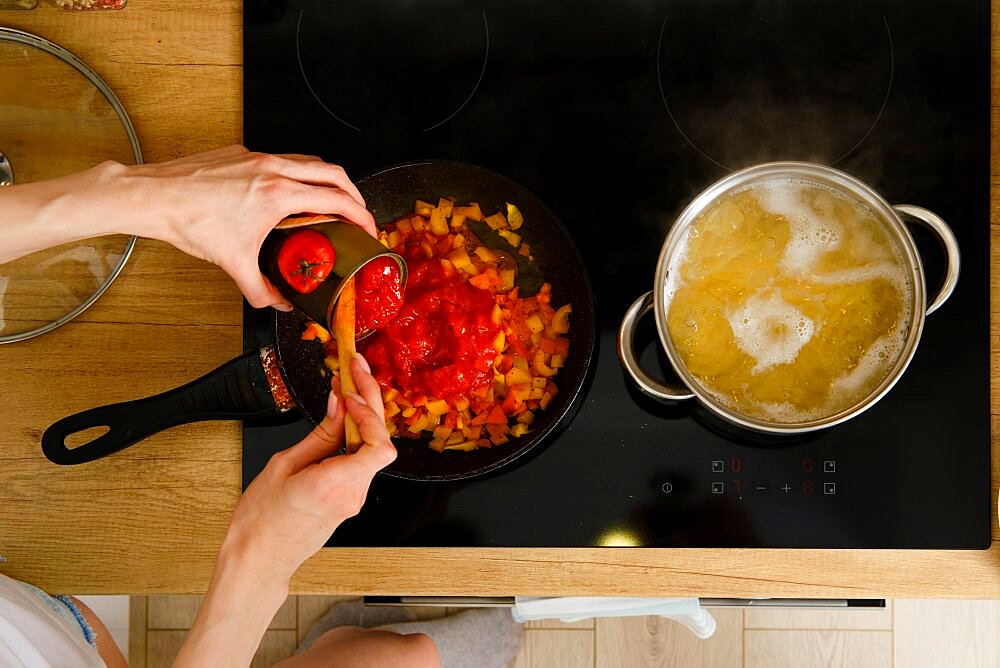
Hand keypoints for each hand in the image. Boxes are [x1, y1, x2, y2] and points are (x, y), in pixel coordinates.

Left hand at [0, 145, 375, 308]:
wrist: (154, 195)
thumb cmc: (190, 222)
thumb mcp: (233, 263)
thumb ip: (261, 289)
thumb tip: (280, 303)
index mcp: (277, 194)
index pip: (336, 199)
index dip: (361, 214)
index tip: (368, 228)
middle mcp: (272, 168)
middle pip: (332, 171)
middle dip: (353, 191)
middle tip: (359, 211)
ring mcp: (257, 157)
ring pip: (308, 161)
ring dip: (325, 180)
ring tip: (329, 201)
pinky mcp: (241, 153)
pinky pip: (281, 160)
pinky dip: (296, 176)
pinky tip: (287, 197)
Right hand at [219, 353, 395, 584]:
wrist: (258, 558)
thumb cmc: (261, 519)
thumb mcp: (284, 465)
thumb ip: (320, 434)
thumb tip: (339, 404)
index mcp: (334, 485)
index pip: (379, 446)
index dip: (370, 413)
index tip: (350, 392)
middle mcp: (352, 494)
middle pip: (380, 441)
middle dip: (370, 400)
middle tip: (354, 370)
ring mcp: (354, 499)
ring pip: (373, 448)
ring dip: (363, 416)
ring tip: (346, 387)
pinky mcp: (350, 499)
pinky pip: (362, 460)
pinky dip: (355, 435)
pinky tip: (341, 418)